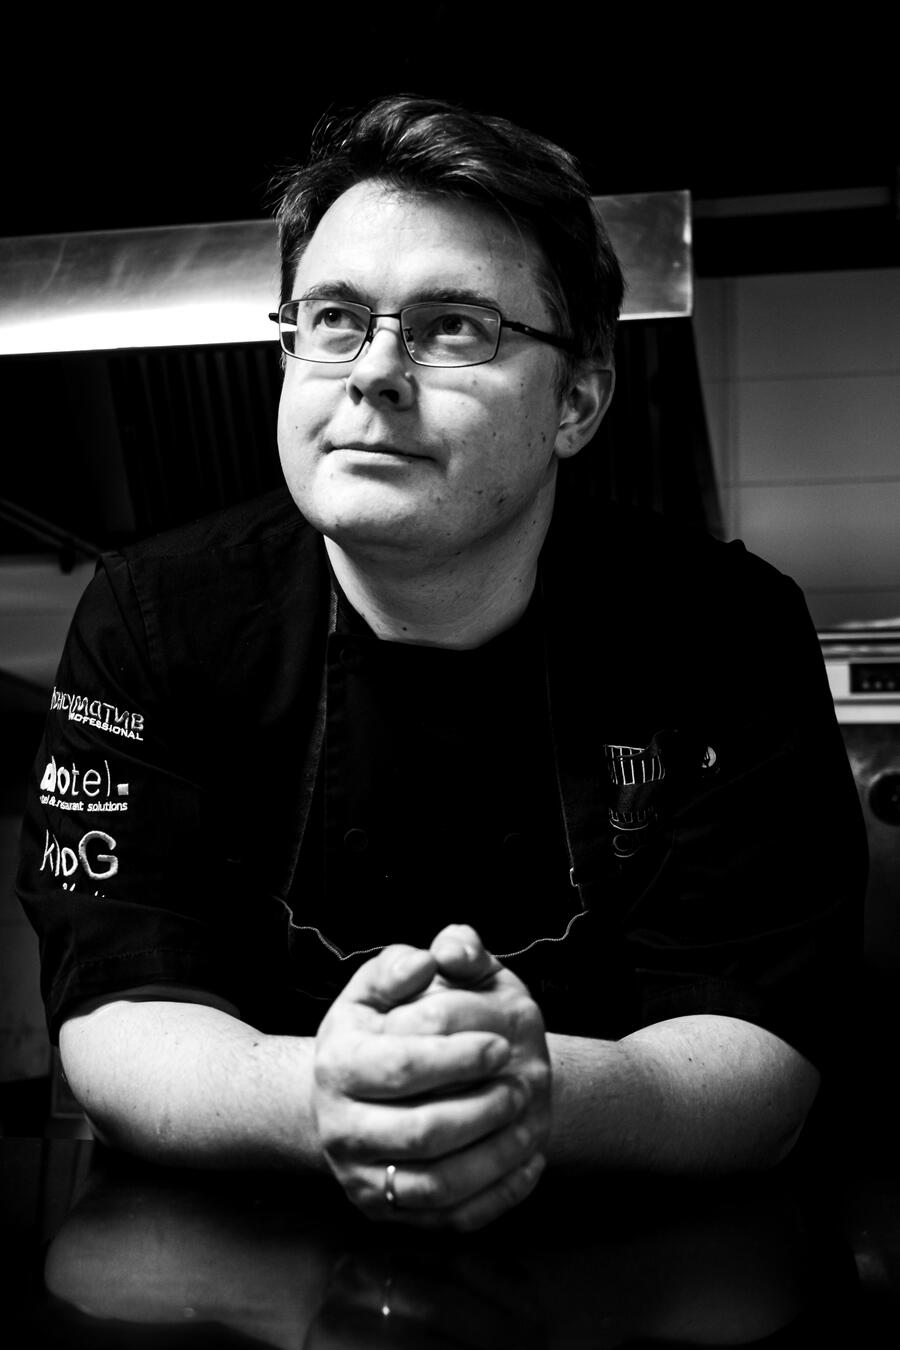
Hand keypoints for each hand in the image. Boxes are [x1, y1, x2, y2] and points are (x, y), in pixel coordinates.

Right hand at [312, 927, 549, 1229]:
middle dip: (483, 1109)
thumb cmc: (378, 1026)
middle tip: (524, 1084)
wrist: (349, 1090)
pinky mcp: (389, 1210)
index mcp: (338, 1064)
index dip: (460, 1057)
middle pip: (422, 1132)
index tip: (502, 1044)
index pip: (403, 1067)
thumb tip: (430, 961)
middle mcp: (340, 1128)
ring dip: (495, 1155)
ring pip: (437, 1184)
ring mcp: (363, 1176)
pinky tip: (529, 1160)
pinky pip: (451, 1219)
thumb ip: (406, 963)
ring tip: (528, 1119)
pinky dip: (498, 1196)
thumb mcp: (382, 982)